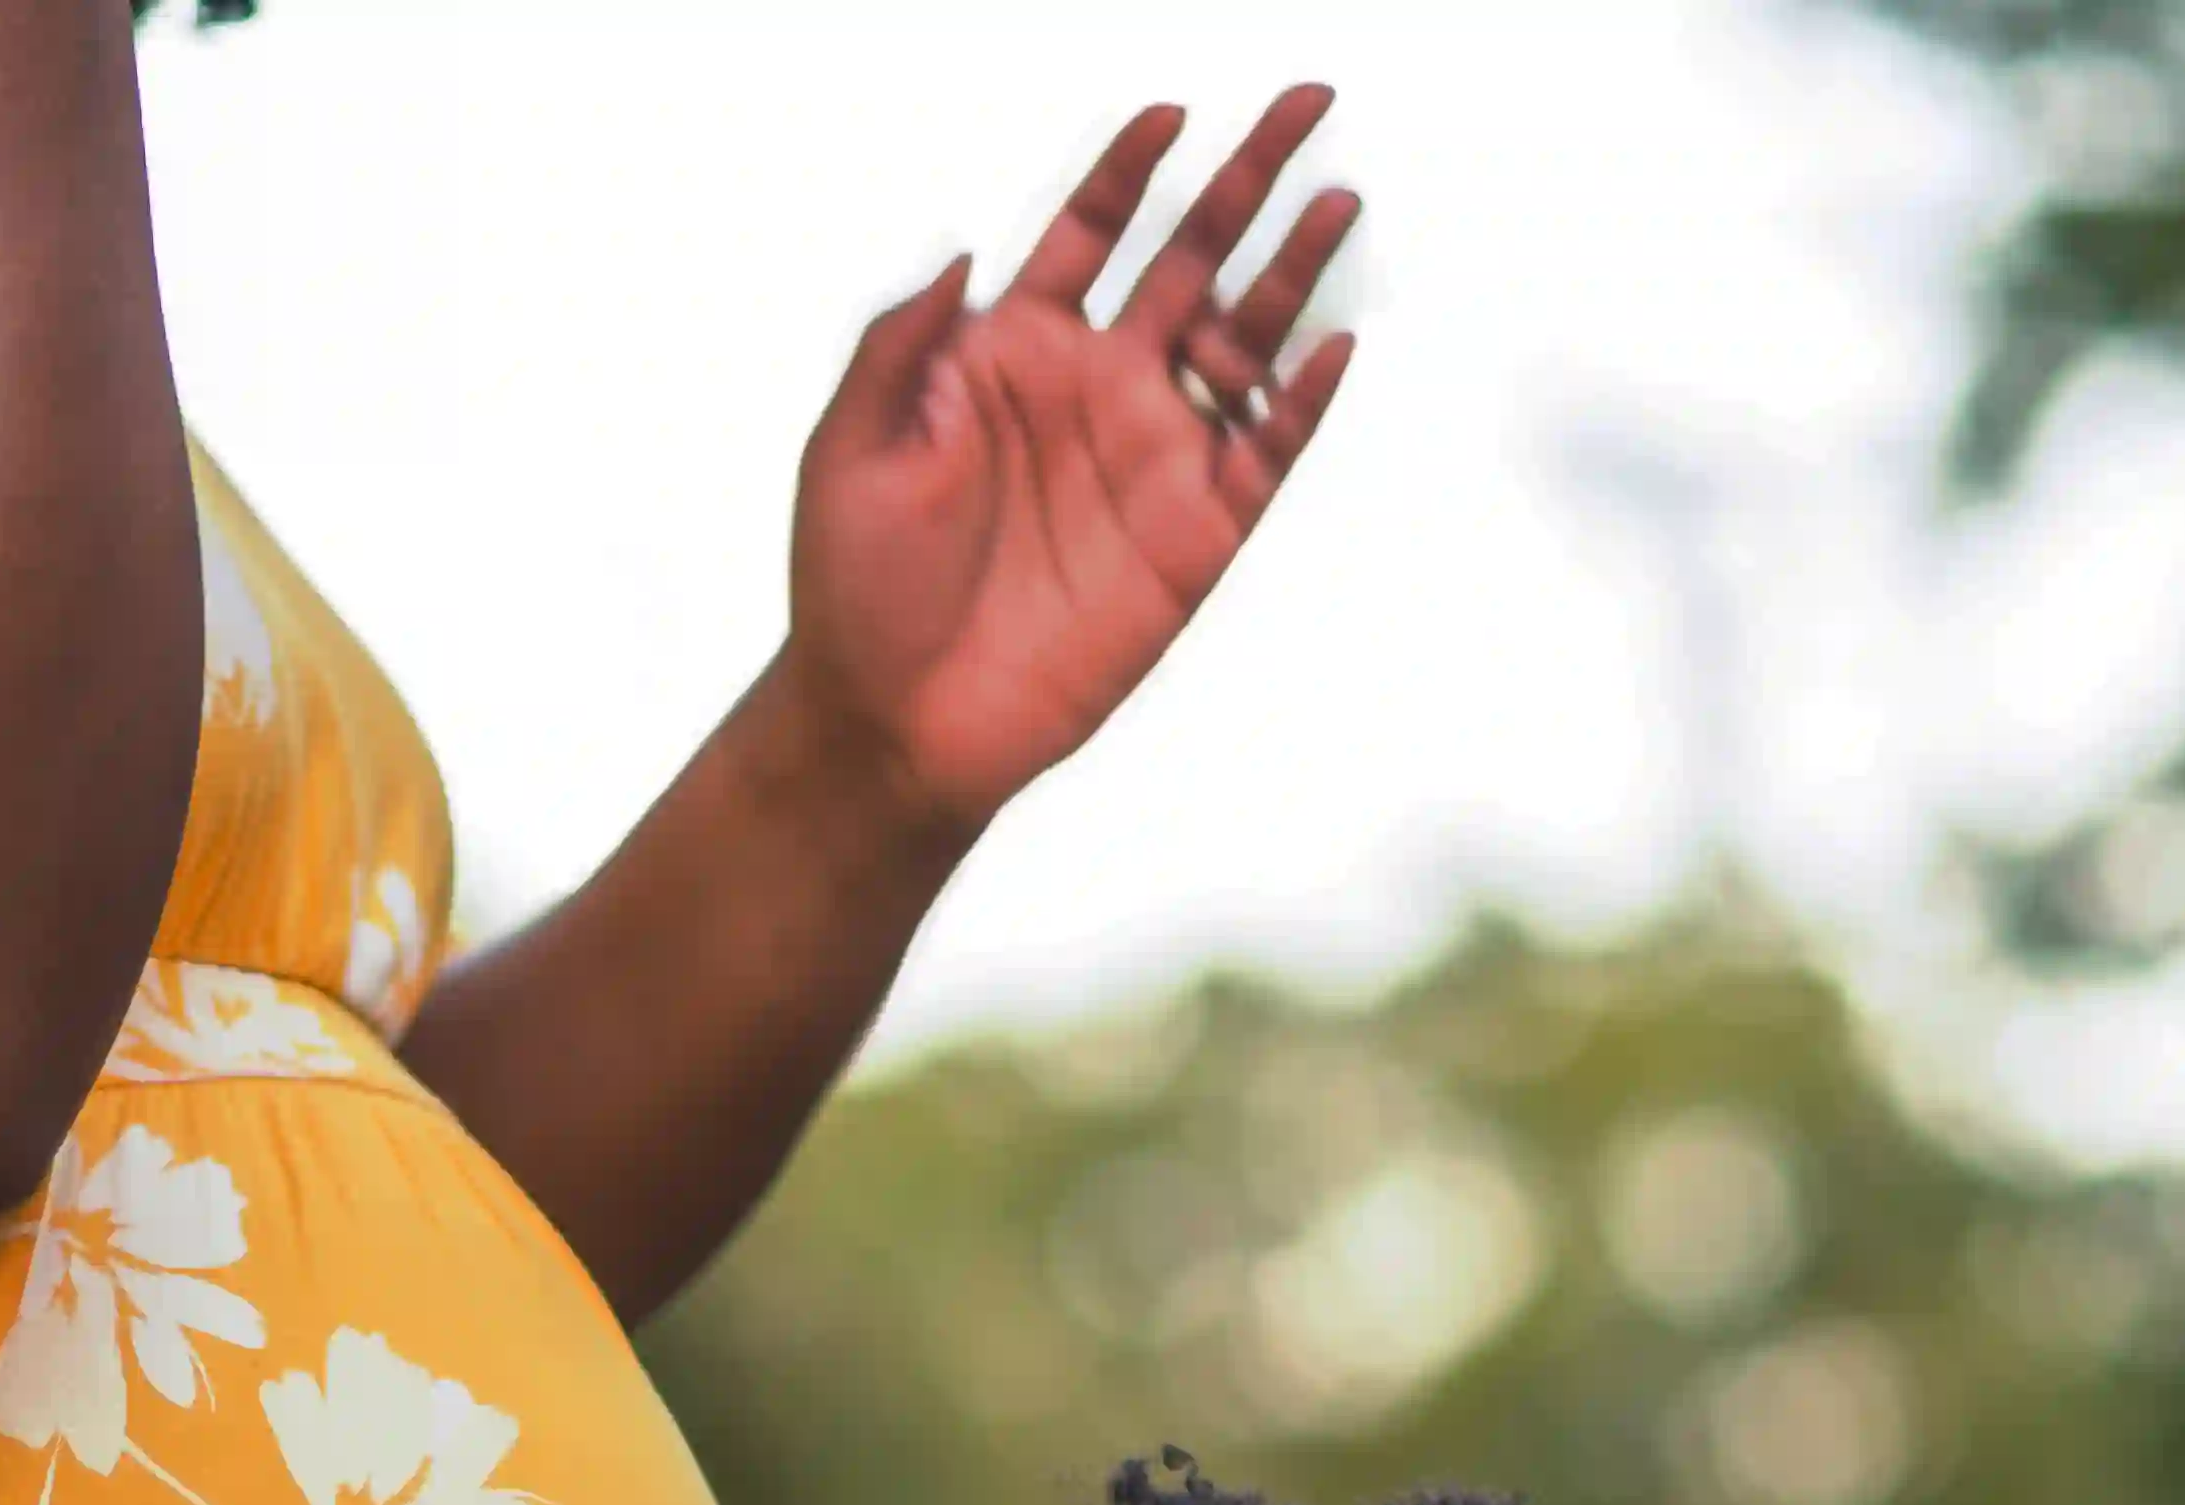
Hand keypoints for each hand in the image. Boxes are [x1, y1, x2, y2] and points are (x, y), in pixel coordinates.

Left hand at [782, 91, 1359, 835]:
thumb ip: (899, 344)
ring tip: (1336, 199)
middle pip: (1189, 257)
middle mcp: (1093, 389)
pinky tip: (1331, 346)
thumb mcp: (847, 447)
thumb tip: (960, 254)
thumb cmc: (857, 588)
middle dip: (1246, 177)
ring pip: (1244, 339)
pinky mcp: (1194, 536)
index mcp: (1011, 354)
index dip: (1128, 168)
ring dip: (1293, 270)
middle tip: (1305, 101)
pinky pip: (1266, 453)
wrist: (893, 722)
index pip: (1087, 233)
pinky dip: (1303, 401)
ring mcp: (1150, 457)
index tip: (1170, 113)